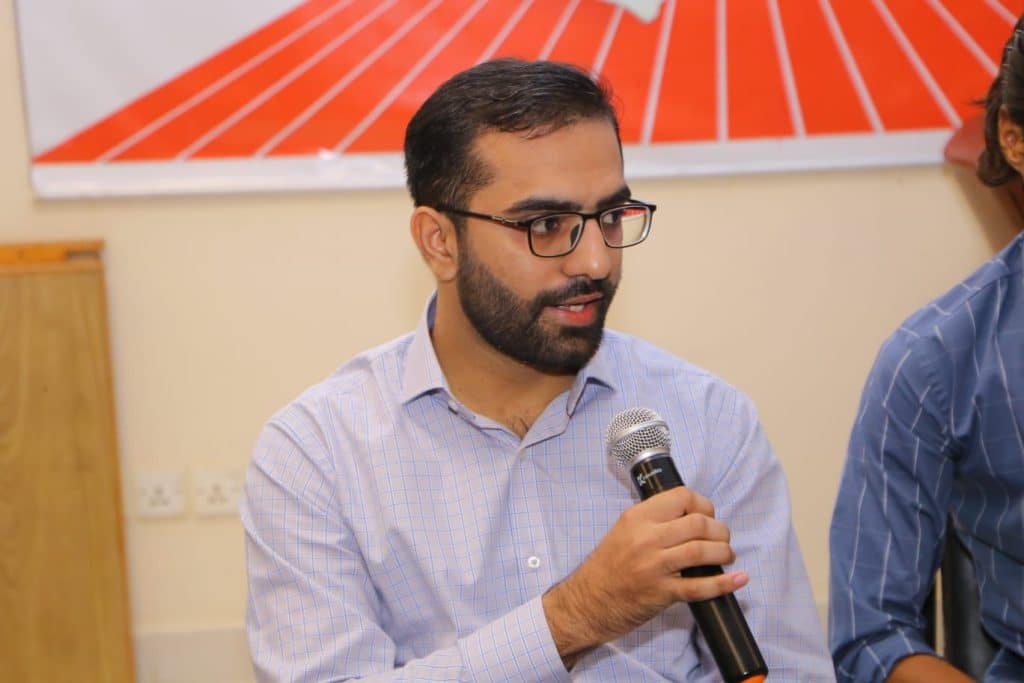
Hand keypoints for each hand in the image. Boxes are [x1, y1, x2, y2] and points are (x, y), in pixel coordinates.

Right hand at [542, 487, 747, 665]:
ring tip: (726, 556)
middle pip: (698, 524)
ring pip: (702, 551)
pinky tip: (738, 579)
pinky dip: (723, 583)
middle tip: (722, 539)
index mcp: (637, 517)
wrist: (587, 601)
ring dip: (724, 552)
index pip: (682, 497)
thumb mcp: (624, 530)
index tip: (708, 514)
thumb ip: (653, 520)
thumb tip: (691, 514)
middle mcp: (646, 538)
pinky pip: (699, 587)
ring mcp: (654, 566)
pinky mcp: (662, 593)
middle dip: (720, 530)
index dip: (704, 504)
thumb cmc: (608, 566)